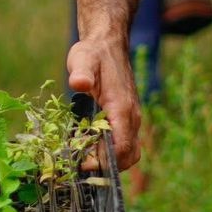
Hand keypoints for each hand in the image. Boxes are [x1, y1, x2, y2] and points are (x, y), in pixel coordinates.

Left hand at [66, 32, 141, 170]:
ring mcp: (131, 119)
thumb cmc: (93, 54)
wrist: (108, 45)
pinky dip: (111, 153)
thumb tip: (79, 83)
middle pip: (127, 156)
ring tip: (83, 160)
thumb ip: (81, 72)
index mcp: (122, 108)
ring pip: (128, 152)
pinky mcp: (126, 119)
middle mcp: (131, 117)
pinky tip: (89, 148)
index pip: (121, 146)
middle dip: (107, 167)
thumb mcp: (83, 59)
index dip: (104, 161)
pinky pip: (124, 144)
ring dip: (109, 161)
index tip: (82, 165)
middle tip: (79, 166)